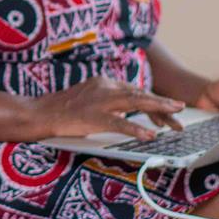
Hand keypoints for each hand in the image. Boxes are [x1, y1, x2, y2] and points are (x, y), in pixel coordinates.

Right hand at [28, 76, 184, 141]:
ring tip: (174, 119)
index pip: (135, 91)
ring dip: (157, 110)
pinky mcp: (91, 116)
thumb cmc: (61, 110)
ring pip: (134, 103)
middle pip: (139, 95)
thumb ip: (107, 103)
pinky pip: (118, 123)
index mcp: (104, 82)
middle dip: (161, 105)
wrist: (38, 112)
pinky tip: (149, 135)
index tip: (168, 112)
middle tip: (180, 111)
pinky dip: (135, 128)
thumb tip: (126, 113)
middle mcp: (104, 87)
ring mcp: (98, 101)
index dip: (154, 102)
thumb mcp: (89, 100)